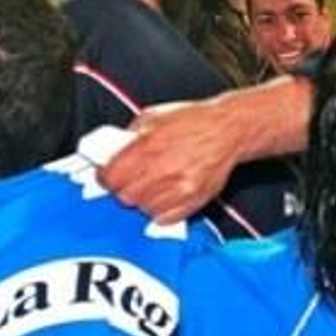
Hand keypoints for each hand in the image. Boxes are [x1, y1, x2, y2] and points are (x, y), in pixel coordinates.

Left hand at [99, 98, 240, 223]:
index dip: (106, 177)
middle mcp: (163, 169)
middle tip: (131, 180)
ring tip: (152, 185)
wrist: (229, 128)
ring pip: (145, 210)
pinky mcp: (194, 200)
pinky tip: (165, 195)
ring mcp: (180, 188)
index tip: (108, 176)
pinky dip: (161, 210)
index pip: (110, 178)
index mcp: (148, 146)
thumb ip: (130, 137)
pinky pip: (166, 218)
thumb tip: (112, 152)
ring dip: (144, 200)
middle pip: (125, 197)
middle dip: (124, 189)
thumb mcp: (153, 116)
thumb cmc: (195, 120)